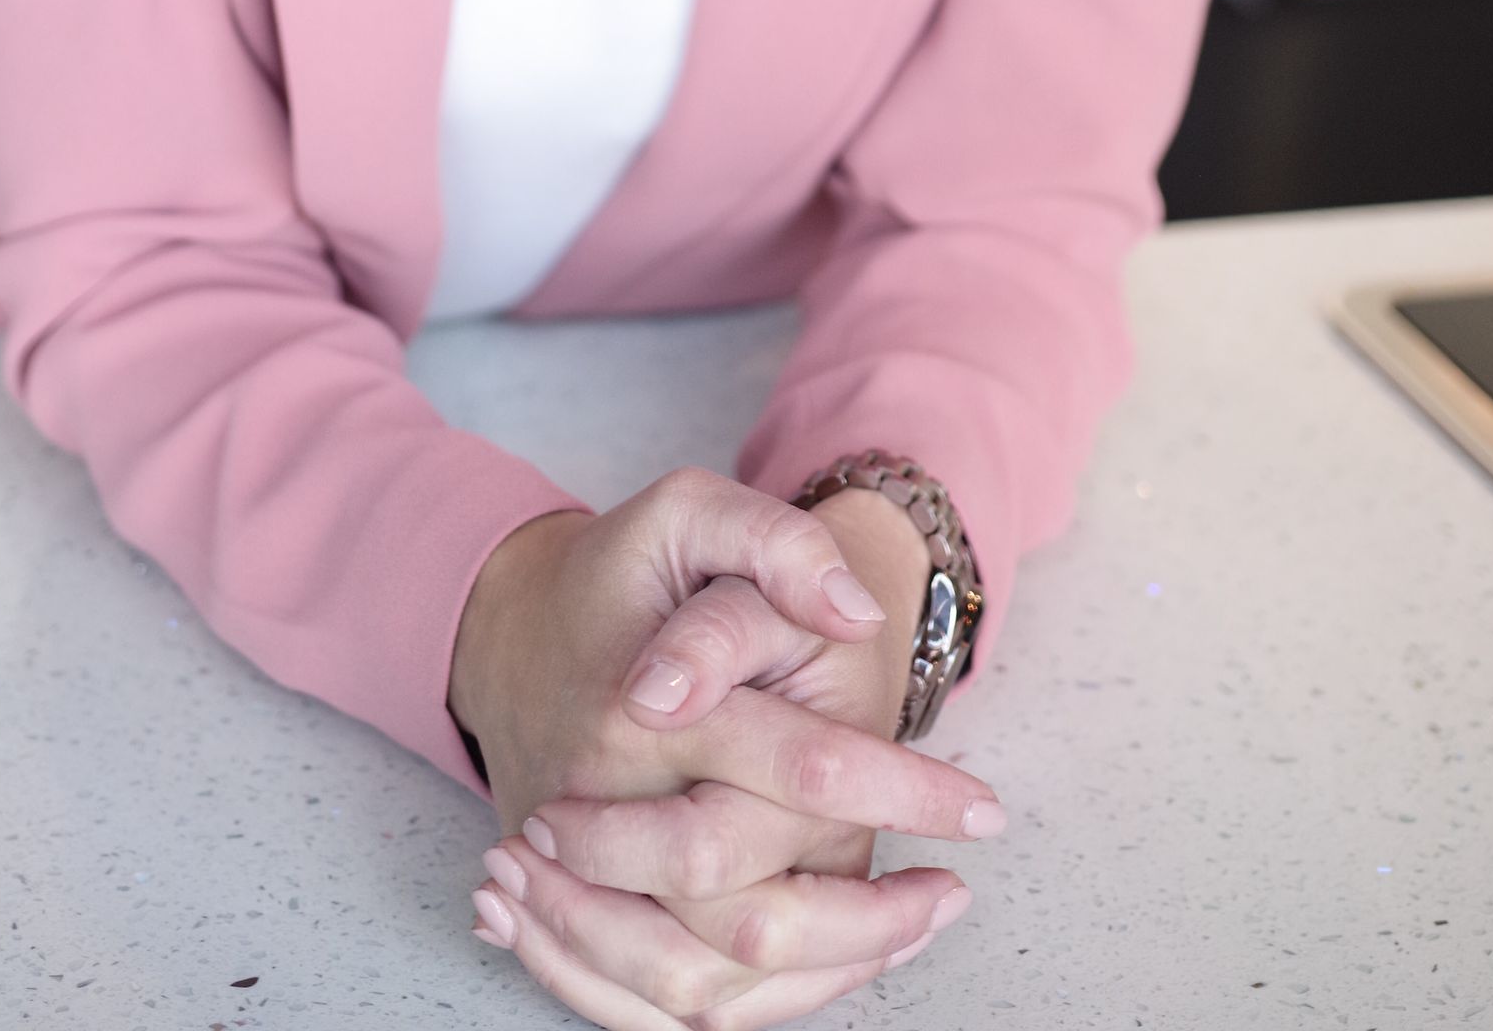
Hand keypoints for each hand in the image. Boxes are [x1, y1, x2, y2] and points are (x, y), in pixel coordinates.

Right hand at [451, 470, 1002, 1022]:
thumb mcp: (686, 512)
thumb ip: (774, 542)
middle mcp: (610, 814)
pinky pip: (667, 1003)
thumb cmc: (615, 576)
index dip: (907, 793)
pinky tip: (834, 964)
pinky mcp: (586, 914)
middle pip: (752, 918)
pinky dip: (759, 1002)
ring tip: (910, 931)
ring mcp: (589, 878)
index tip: (983, 809)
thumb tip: (854, 612)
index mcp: (646, 713)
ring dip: (826, 974)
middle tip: (950, 895)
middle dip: (870, 922)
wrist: (509, 636)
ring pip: (708, 986)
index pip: (803, 771)